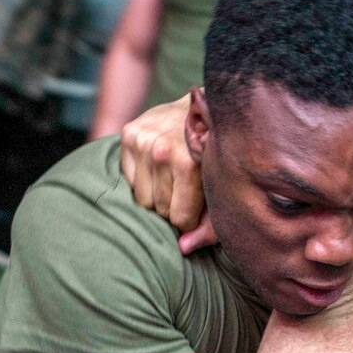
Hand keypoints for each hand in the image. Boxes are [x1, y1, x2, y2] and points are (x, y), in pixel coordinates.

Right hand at [119, 93, 215, 250]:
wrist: (209, 104)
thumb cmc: (219, 153)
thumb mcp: (223, 188)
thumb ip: (210, 224)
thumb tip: (184, 248)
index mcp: (188, 162)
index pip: (179, 217)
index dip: (190, 220)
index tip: (197, 211)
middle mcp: (161, 149)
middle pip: (159, 209)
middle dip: (174, 208)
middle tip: (186, 194)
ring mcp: (142, 139)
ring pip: (142, 198)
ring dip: (158, 197)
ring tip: (174, 182)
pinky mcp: (129, 132)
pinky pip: (130, 180)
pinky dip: (145, 180)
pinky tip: (161, 168)